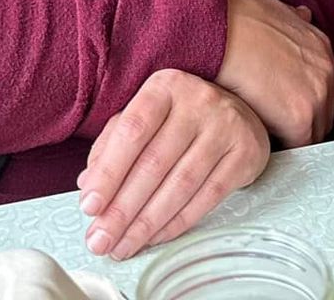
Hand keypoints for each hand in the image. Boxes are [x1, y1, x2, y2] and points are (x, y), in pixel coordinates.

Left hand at [77, 69, 269, 260]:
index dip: (109, 171)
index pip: (132, 130)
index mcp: (165, 87)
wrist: (241, 112)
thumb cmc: (180, 118)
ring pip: (180, 185)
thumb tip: (88, 183)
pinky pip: (207, 197)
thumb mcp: (146, 117)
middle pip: (154, 163)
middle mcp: (199, 101)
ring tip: (122, 247)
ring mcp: (226, 127)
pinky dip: (177, 223)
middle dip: (122, 209)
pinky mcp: (246, 154)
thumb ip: (114, 144)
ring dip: (146, 223)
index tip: (89, 206)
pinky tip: (154, 238)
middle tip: (99, 240)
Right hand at [213, 0, 333, 148]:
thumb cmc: (237, 19)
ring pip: (312, 132)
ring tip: (264, 131)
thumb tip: (303, 15)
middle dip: (302, 118)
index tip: (285, 102)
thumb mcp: (275, 8)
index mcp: (321, 47)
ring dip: (291, 134)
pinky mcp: (300, 120)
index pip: (323, 86)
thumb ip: (294, 17)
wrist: (219, 31)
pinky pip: (297, 146)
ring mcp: (317, 97)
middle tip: (274, 122)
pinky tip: (259, 137)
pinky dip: (280, 145)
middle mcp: (326, 73)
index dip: (304, 98)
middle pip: (324, 111)